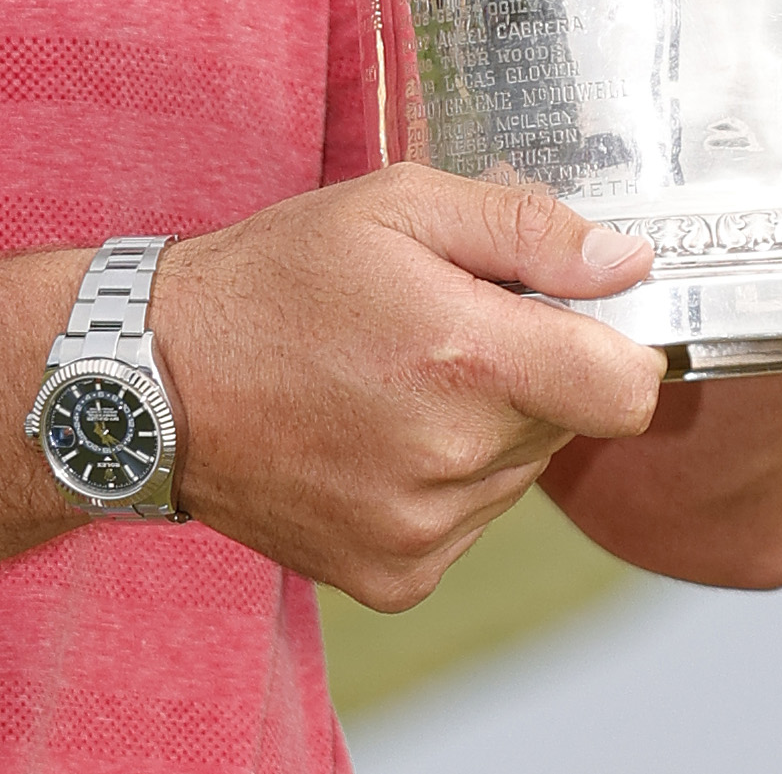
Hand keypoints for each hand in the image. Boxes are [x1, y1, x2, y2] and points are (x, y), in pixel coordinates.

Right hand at [152, 165, 665, 609]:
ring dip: (480, 430)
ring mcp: (424, 529)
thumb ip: (525, 228)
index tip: (570, 322)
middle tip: (440, 332)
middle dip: (527, 374)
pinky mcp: (395, 575)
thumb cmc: (272, 279)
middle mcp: (454, 458)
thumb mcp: (393, 206)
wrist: (153, 382)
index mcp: (468, 357)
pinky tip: (368, 438)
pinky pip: (465, 525)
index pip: (629, 389)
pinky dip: (437, 483)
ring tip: (389, 384)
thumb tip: (627, 263)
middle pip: (568, 425)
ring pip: (515, 475)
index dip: (614, 346)